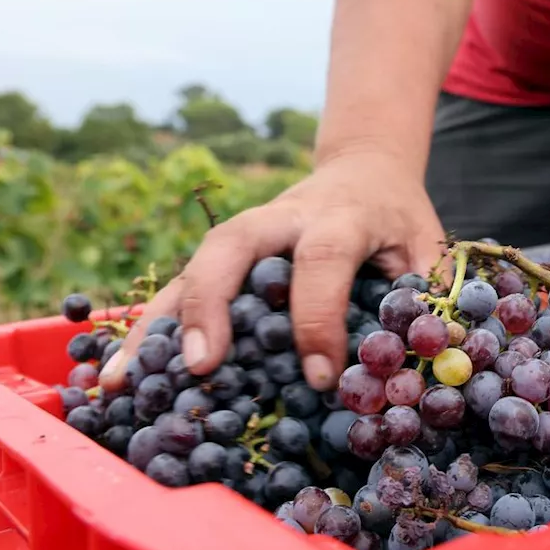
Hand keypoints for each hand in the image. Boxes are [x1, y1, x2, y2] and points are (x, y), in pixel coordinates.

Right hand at [100, 150, 445, 391]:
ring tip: (122, 380)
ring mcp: (245, 231)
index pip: (322, 262)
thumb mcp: (428, 246)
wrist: (364, 169)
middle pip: (231, 245)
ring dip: (157, 322)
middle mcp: (282, 217)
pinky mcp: (224, 253)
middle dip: (211, 303)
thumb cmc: (398, 218)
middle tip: (201, 365)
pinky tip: (120, 371)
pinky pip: (181, 285)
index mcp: (341, 216)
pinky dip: (149, 326)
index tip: (320, 378)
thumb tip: (421, 362)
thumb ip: (425, 294)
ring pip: (192, 265)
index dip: (317, 319)